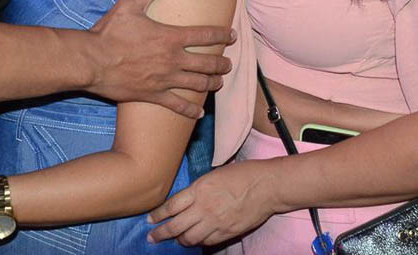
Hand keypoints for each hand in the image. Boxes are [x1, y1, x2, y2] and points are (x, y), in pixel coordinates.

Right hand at [86, 0, 233, 118]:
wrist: (91, 61)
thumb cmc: (109, 32)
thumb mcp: (129, 5)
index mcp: (170, 37)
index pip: (204, 36)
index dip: (222, 35)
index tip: (232, 36)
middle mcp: (172, 60)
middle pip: (207, 63)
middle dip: (221, 64)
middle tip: (228, 64)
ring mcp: (164, 80)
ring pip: (197, 85)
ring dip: (211, 84)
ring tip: (218, 83)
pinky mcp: (153, 96)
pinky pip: (177, 106)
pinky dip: (189, 110)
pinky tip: (198, 113)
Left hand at [147, 160, 277, 245]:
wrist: (267, 185)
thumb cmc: (242, 174)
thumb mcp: (214, 174)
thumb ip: (198, 189)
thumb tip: (186, 199)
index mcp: (199, 189)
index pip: (171, 206)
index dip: (158, 215)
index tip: (149, 220)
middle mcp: (204, 208)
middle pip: (175, 226)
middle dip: (160, 233)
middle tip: (152, 237)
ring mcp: (215, 222)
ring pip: (189, 238)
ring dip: (179, 240)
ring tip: (174, 239)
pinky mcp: (227, 232)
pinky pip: (206, 242)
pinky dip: (198, 242)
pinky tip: (194, 241)